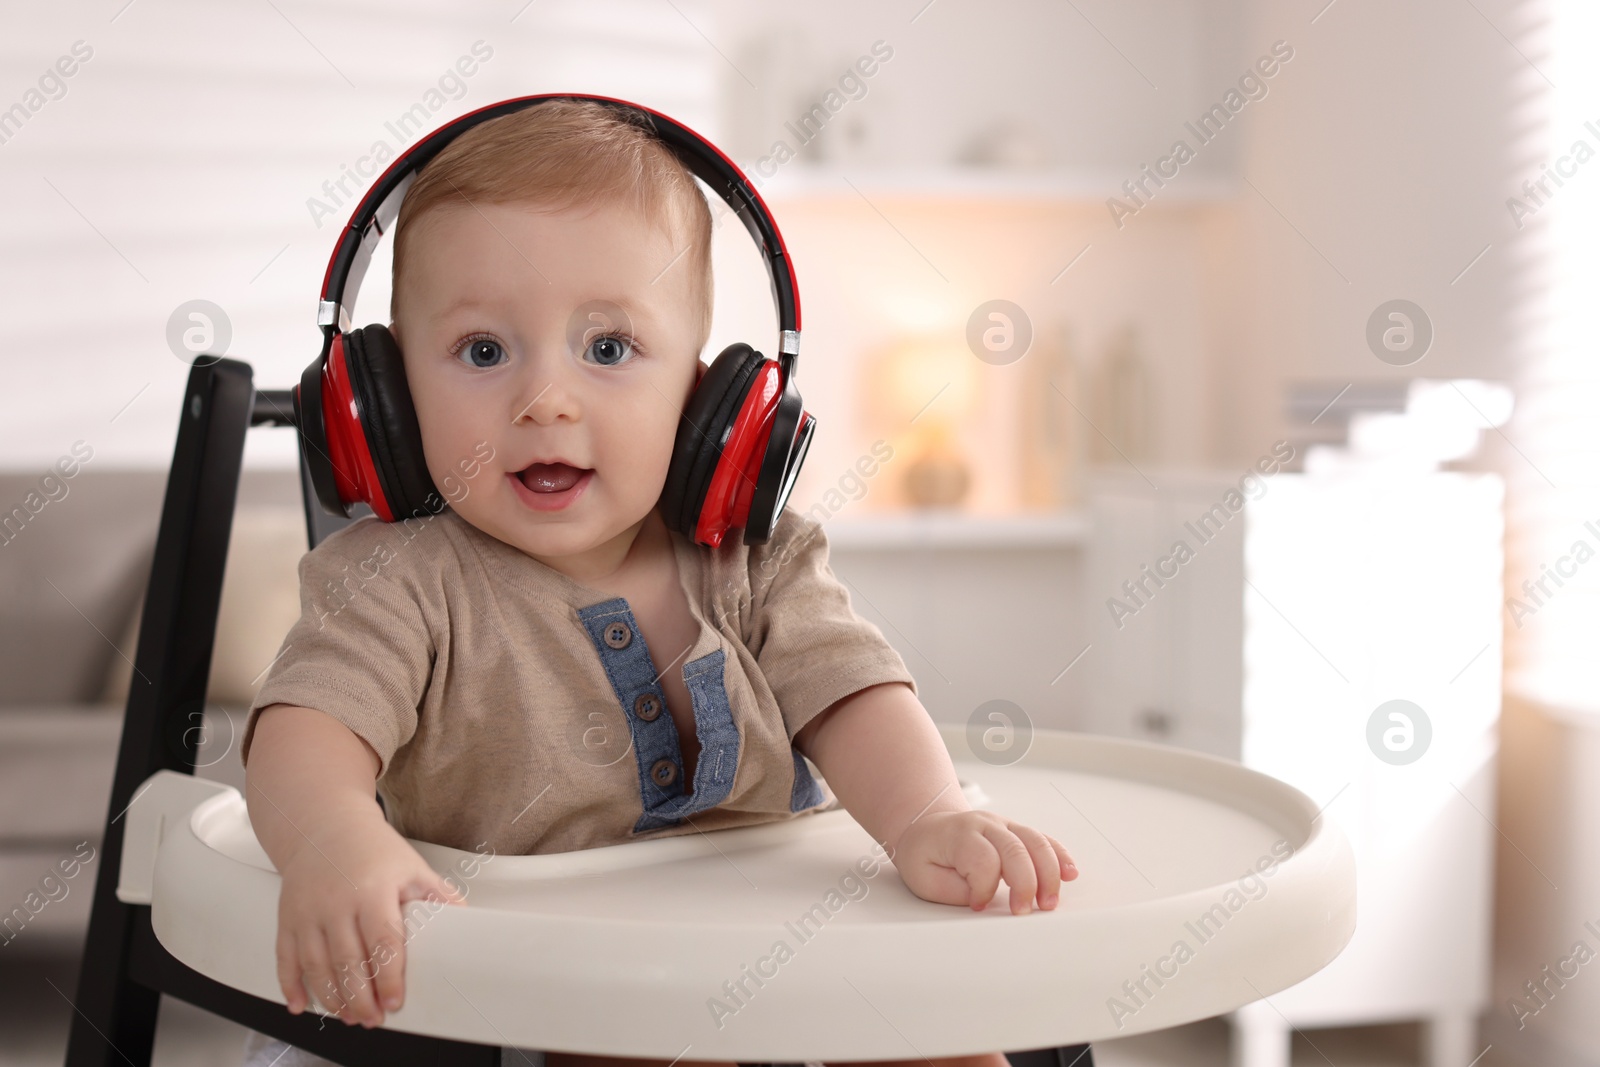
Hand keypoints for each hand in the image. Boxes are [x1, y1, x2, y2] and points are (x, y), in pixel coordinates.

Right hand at [274, 819, 464, 1027]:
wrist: (324, 825)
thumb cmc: (371, 848)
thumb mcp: (411, 866)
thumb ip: (437, 895)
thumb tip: (464, 918)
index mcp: (372, 890)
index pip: (382, 941)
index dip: (389, 976)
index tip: (394, 1002)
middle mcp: (336, 903)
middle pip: (347, 961)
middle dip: (360, 997)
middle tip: (372, 1019)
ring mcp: (308, 912)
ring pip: (316, 965)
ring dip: (331, 997)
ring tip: (349, 1016)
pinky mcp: (288, 918)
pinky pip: (286, 958)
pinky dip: (291, 985)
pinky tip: (302, 1005)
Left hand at [891, 809, 1077, 913]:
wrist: (927, 827)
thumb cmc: (925, 854)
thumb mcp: (923, 877)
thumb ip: (953, 891)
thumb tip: (984, 901)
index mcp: (959, 834)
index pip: (983, 860)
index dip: (984, 888)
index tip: (977, 905)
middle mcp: (986, 825)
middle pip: (1016, 849)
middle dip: (1026, 884)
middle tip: (1024, 911)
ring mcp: (1004, 825)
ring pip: (1036, 842)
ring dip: (1049, 874)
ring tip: (1049, 902)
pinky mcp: (1016, 831)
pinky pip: (1043, 840)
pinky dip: (1059, 856)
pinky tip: (1070, 873)